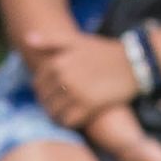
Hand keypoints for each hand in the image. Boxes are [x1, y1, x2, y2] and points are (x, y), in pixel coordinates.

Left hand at [28, 28, 142, 130]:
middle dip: (50, 104)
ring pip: (54, 112)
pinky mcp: (89, 105)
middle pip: (44, 99)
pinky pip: (68, 121)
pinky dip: (69, 122)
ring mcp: (76, 91)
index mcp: (57, 61)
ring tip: (69, 112)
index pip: (38, 84)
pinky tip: (78, 117)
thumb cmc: (104, 52)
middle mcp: (63, 76)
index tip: (56, 93)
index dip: (44, 91)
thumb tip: (26, 39)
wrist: (134, 62)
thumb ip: (50, 41)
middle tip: (64, 105)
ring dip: (58, 115)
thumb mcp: (77, 41)